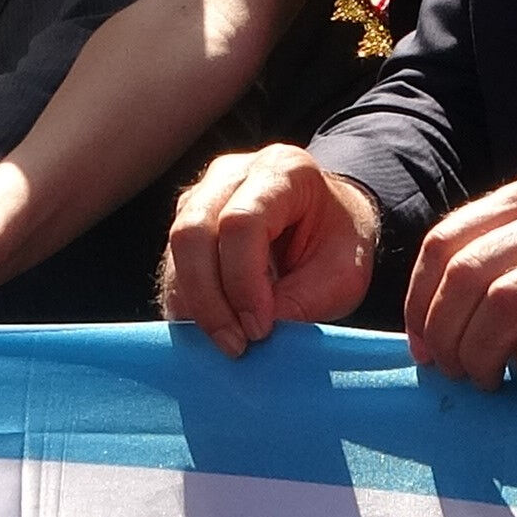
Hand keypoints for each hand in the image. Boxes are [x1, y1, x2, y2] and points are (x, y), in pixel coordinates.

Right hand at [159, 146, 381, 354]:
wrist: (329, 223)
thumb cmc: (338, 243)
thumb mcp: (343, 275)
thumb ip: (302, 300)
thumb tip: (251, 330)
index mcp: (284, 171)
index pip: (242, 222)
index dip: (243, 283)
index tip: (260, 329)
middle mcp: (233, 173)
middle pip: (193, 232)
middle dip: (209, 299)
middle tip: (236, 345)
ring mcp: (203, 195)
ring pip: (176, 251)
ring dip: (196, 306)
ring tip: (231, 342)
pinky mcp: (187, 223)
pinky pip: (172, 267)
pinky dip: (189, 304)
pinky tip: (217, 328)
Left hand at [402, 174, 516, 389]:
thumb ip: (507, 255)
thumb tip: (434, 320)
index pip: (445, 242)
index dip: (421, 301)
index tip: (424, 345)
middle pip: (465, 276)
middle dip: (446, 335)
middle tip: (456, 373)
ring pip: (500, 305)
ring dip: (481, 356)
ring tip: (490, 383)